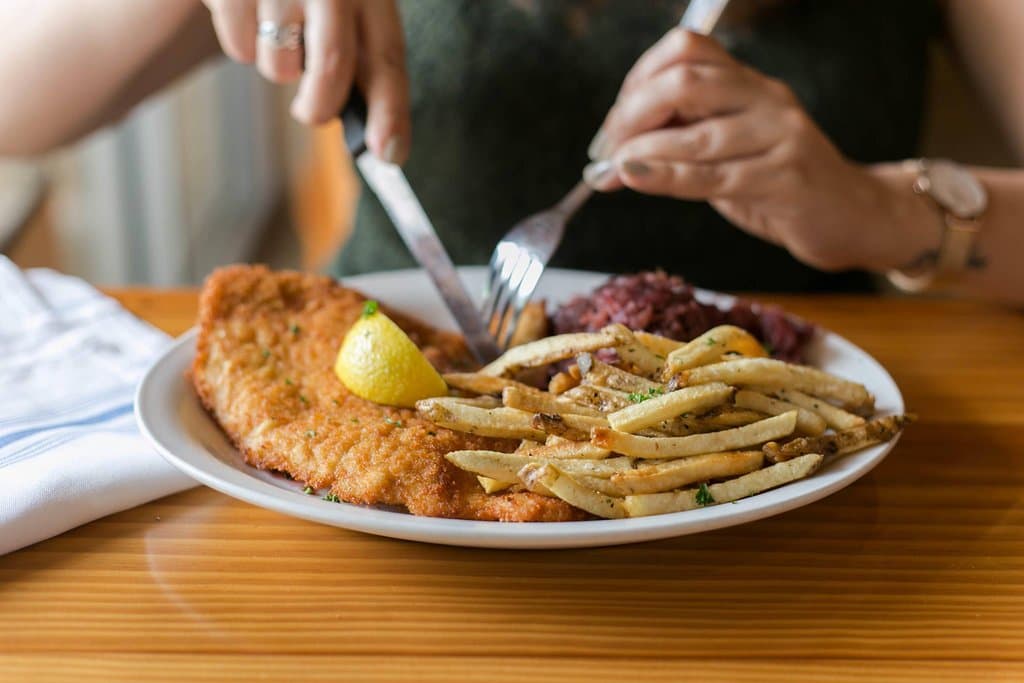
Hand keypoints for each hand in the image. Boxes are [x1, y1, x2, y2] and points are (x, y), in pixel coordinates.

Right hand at [203, 0, 408, 161]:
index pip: (387, 57)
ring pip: (281, 66)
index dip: (391, 111)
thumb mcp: (348, 10)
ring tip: (280, 36)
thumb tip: (385, 143)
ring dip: (280, 69)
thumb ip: (364, 64)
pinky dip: (243, 46)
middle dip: (320, 106)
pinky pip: (240, 48)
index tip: (390, 154)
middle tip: (312, 114)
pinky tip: (249, 16)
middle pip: (332, 66)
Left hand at [583, 29, 924, 271]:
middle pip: (686, 81)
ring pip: (697, 132)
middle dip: (631, 113)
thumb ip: (684, 142)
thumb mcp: (729, 152)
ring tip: (612, 172)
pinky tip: (634, 178)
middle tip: (606, 149)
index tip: (613, 124)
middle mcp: (766, 99)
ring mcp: (781, 136)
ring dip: (642, 151)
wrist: (854, 217)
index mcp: (749, 84)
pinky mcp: (787, 179)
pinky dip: (666, 177)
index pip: (687, 51)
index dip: (638, 79)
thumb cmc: (781, 185)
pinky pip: (715, 175)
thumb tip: (615, 155)